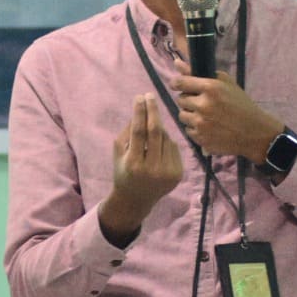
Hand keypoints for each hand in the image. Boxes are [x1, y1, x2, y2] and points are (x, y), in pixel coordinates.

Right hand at [99, 94, 182, 244]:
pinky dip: (166, 141)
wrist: (137, 200)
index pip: (139, 132)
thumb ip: (127, 132)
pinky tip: (158, 147)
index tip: (139, 97)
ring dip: (158, 128)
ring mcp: (168, 173)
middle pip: (156, 132)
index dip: (140, 112)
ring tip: (150, 130)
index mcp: (134, 164)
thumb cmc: (124, 172)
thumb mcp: (118, 153)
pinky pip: (173, 147)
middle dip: (153, 111)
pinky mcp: (178, 174)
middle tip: (150, 96)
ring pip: (166, 138)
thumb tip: (141, 110)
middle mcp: (153, 169)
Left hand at [173, 65, 282, 163]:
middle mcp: (203, 105)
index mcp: (210, 88)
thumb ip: (199, 72)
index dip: (177, 84)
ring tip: (205, 115)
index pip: (180, 83)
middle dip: (189, 100)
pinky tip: (209, 126)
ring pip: (182, 116)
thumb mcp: (226, 83)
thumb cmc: (241, 104)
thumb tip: (176, 62)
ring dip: (190, 114)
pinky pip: (188, 130)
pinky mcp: (201, 139)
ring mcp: (201, 124)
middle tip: (202, 102)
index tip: (178, 85)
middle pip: (181, 100)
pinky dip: (196, 128)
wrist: (254, 132)